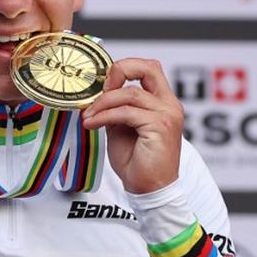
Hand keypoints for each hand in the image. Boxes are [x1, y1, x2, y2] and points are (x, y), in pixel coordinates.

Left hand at [81, 59, 183, 193]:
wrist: (149, 189)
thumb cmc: (138, 161)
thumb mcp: (122, 127)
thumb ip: (116, 108)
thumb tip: (97, 94)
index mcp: (162, 102)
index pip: (148, 68)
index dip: (123, 68)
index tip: (102, 83)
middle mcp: (169, 104)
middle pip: (148, 67)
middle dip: (119, 70)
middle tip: (99, 87)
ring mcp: (167, 114)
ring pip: (130, 93)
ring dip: (103, 102)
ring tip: (88, 115)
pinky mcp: (160, 126)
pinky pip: (126, 112)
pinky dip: (105, 116)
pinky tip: (92, 124)